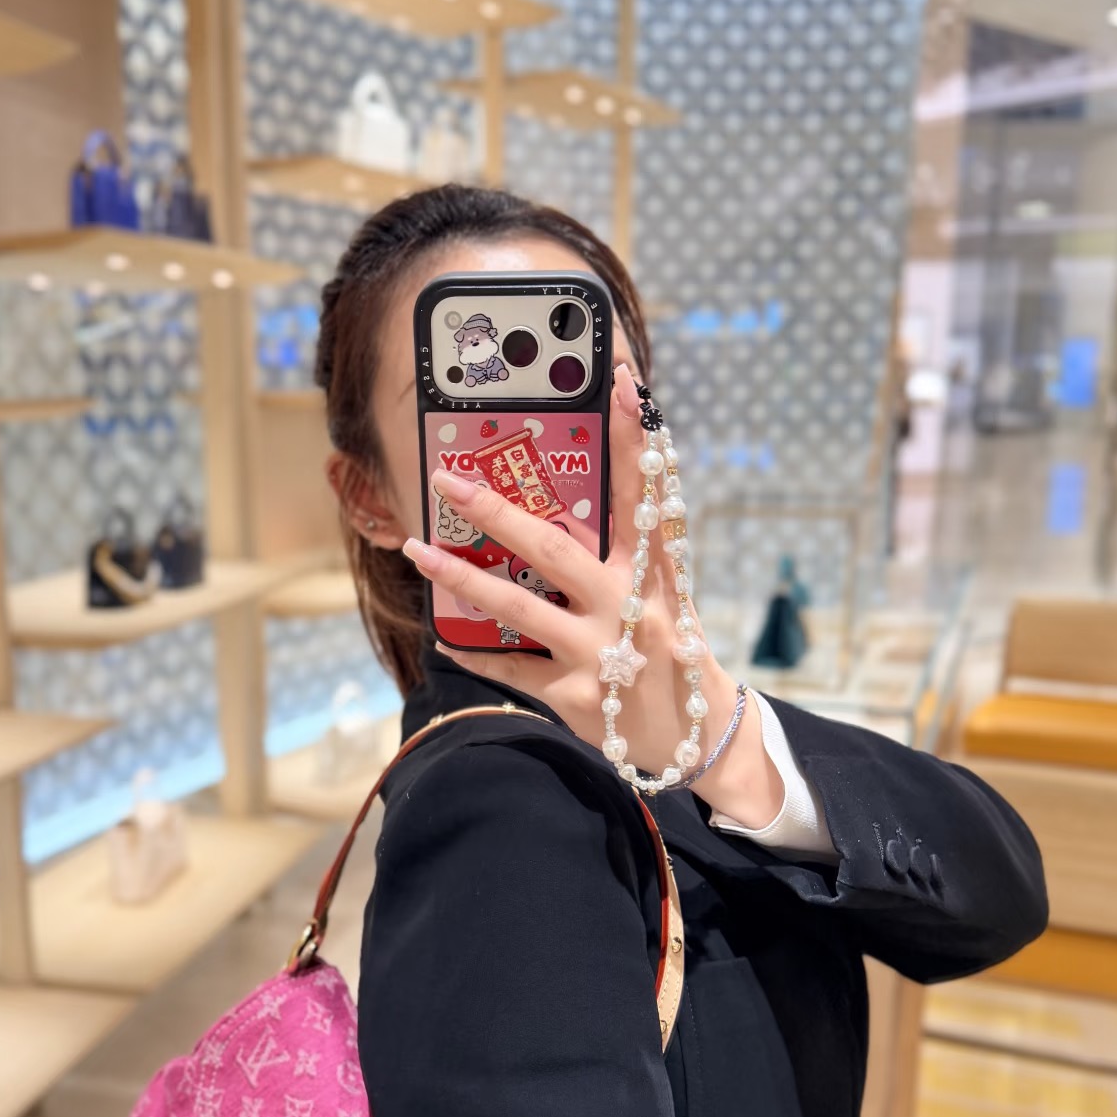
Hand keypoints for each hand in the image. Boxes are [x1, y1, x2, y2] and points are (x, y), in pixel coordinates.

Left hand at [403, 364, 784, 827]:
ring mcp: (600, 652)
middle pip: (555, 549)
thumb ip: (632, 546)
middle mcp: (628, 605)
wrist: (696, 735)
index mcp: (654, 570)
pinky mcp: (577, 695)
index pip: (642, 493)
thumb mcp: (667, 592)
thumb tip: (586, 490)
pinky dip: (477, 651)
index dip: (632, 438)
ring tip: (420, 552)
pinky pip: (512, 667)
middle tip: (450, 481)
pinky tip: (444, 634)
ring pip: (519, 608)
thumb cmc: (672, 648)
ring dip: (463, 578)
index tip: (619, 381)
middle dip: (498, 512)